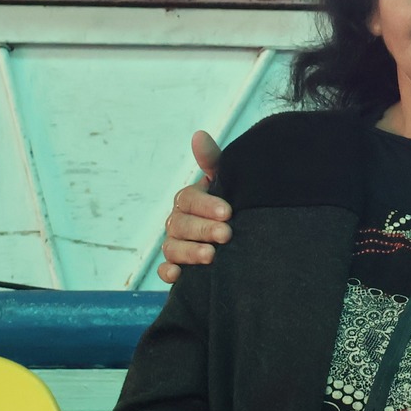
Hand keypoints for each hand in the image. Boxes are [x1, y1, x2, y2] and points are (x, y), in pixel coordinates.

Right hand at [156, 131, 227, 283]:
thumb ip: (213, 162)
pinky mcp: (178, 268)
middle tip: (226, 234)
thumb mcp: (227, 183)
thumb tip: (198, 134)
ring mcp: (177, 245)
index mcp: (190, 200)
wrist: (246, 239)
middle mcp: (179, 222)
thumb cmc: (233, 205)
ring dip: (189, 252)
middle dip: (203, 229)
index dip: (206, 205)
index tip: (228, 212)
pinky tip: (178, 275)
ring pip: (172, 247)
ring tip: (211, 256)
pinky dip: (168, 273)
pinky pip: (165, 271)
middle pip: (180, 224)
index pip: (189, 199)